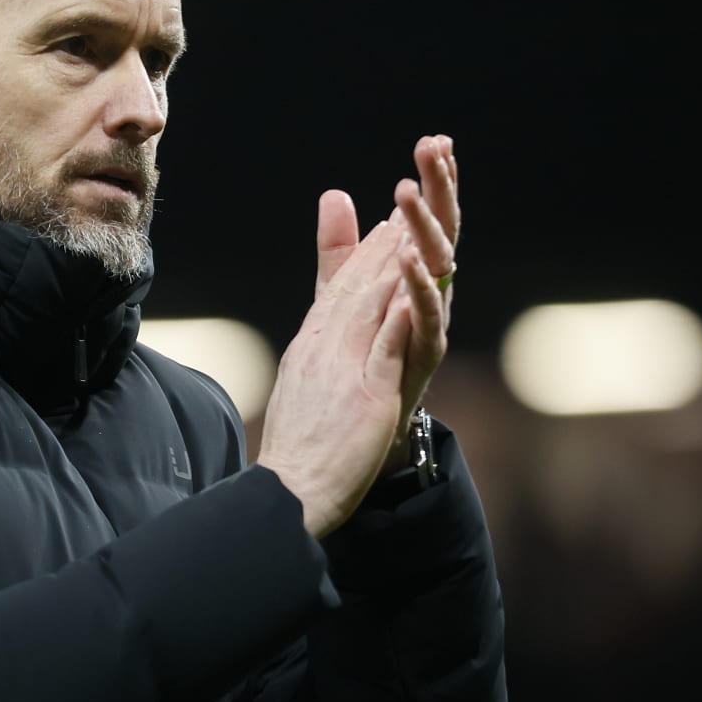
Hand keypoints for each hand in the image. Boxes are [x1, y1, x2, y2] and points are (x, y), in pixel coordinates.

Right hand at [257, 218, 411, 537]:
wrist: (289, 492)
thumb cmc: (298, 450)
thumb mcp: (303, 390)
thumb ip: (318, 355)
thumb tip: (318, 329)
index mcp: (309, 350)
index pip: (338, 293)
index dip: (363, 256)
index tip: (386, 227)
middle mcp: (322, 352)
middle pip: (354, 290)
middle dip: (382, 247)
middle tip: (405, 209)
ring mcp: (343, 372)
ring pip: (370, 310)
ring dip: (391, 268)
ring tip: (412, 232)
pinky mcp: (365, 397)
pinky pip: (384, 351)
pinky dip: (397, 320)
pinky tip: (411, 294)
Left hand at [315, 135, 461, 469]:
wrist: (348, 440)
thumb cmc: (353, 367)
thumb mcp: (340, 297)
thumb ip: (339, 250)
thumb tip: (335, 195)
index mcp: (412, 278)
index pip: (427, 219)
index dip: (434, 181)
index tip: (436, 139)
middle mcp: (428, 298)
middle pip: (440, 233)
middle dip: (438, 189)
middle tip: (432, 149)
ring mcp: (427, 328)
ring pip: (437, 269)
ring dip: (423, 229)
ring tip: (406, 194)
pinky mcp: (419, 359)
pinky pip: (425, 319)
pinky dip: (417, 289)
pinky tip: (408, 260)